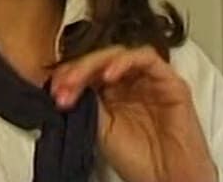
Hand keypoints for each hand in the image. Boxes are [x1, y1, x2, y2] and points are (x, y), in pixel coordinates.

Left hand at [51, 45, 216, 181]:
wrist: (169, 179)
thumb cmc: (140, 159)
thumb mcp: (101, 129)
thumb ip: (87, 103)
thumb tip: (63, 84)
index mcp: (113, 93)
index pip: (88, 71)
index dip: (69, 75)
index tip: (53, 88)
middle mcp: (131, 82)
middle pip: (100, 60)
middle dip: (77, 69)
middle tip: (62, 83)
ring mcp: (150, 79)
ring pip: (119, 53)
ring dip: (95, 63)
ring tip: (78, 78)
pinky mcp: (170, 80)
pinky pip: (146, 57)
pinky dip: (125, 61)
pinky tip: (108, 75)